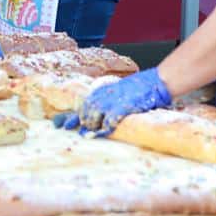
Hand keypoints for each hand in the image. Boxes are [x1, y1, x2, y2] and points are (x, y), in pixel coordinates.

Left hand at [56, 67, 171, 135]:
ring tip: (94, 133)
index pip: (82, 105)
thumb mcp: (116, 93)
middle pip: (86, 112)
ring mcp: (113, 101)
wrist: (153, 82)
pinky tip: (106, 131)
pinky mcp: (124, 107)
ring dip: (93, 126)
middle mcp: (104, 96)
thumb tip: (95, 119)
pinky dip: (106, 127)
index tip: (62, 126)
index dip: (72, 117)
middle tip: (85, 132)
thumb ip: (105, 103)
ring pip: (95, 116)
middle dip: (84, 123)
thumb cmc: (135, 90)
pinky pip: (110, 119)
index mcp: (101, 92)